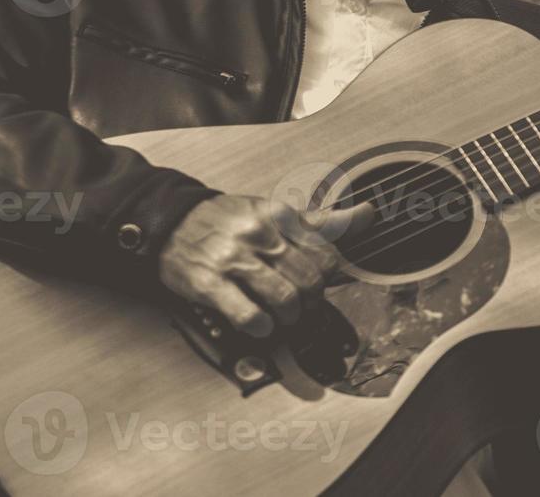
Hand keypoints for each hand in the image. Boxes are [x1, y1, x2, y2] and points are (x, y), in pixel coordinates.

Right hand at [157, 194, 373, 337]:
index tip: (317, 286)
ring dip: (289, 319)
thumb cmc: (228, 221)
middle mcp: (259, 234)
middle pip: (309, 281)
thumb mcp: (273, 212)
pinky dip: (261, 327)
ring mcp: (233, 258)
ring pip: (284, 299)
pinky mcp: (209, 282)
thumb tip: (368, 214)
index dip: (328, 280)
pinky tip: (259, 325)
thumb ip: (319, 221)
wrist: (171, 221)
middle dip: (310, 304)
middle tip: (300, 307)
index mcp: (278, 216)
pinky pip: (248, 314)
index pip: (326, 255)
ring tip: (281, 318)